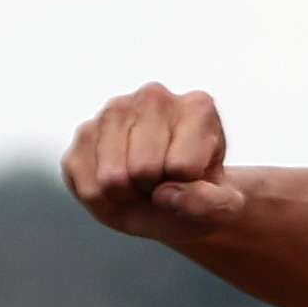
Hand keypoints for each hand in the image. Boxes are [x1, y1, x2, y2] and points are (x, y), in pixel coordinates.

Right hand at [65, 84, 253, 241]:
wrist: (170, 199)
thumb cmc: (199, 196)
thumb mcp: (222, 208)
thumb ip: (212, 205)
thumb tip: (165, 194)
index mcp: (197, 108)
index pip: (183, 166)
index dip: (186, 187)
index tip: (191, 179)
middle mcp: (153, 97)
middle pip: (143, 169)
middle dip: (154, 189)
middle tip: (163, 182)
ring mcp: (114, 110)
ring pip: (112, 179)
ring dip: (128, 195)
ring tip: (143, 182)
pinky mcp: (85, 133)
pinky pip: (88, 186)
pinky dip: (105, 200)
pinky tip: (120, 182)